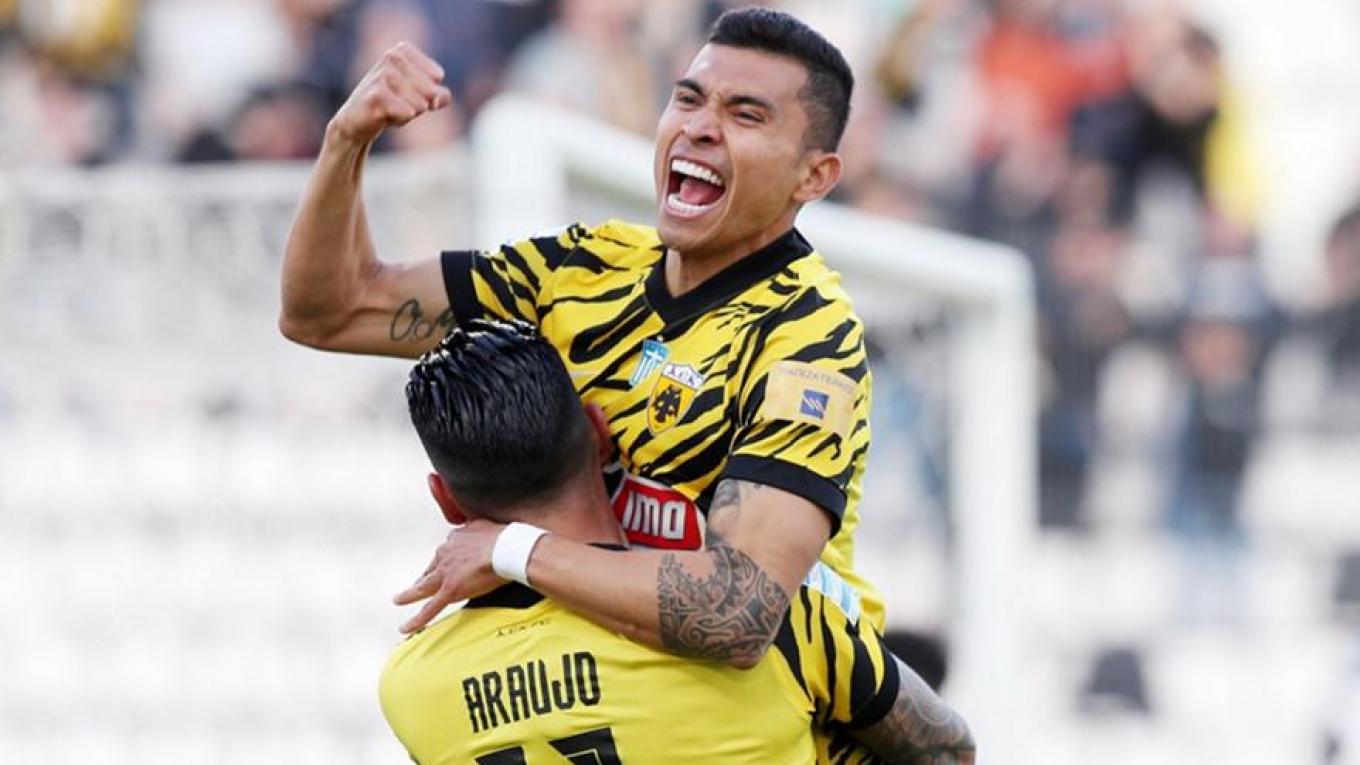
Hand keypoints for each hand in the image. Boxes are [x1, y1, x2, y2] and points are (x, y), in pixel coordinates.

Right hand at [329, 42, 452, 145]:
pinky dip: (401, 120)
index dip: (429, 92)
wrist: (358, 120)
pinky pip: (408, 113)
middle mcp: (391, 56)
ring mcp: (382, 73)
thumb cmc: (393, 104)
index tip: (407, 91)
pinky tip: (384, 116)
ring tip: (391, 109)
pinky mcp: (376, 94)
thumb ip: (439, 95)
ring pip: (421, 103)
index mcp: (402, 50)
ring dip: (410, 113)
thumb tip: (437, 98)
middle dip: (420, 105)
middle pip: (431, 90)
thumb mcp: (421, 97)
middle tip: (398, 103)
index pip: (437, 76)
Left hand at [393, 519, 506, 633]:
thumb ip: (480, 529)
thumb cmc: (506, 538)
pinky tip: (405, 628)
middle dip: (425, 576)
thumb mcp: (488, 526)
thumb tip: (484, 531)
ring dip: (409, 594)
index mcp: (456, 539)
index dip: (446, 560)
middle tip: (418, 583)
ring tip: (398, 600)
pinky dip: (416, 620)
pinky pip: (430, 608)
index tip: (448, 563)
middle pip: (431, 568)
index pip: (447, 551)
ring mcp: (446, 573)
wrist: (508, 548)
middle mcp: (446, 553)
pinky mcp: (450, 590)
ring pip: (422, 586)